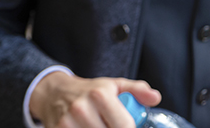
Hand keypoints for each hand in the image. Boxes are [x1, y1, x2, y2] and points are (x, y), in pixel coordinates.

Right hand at [30, 72, 161, 127]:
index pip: (124, 126)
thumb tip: (155, 97)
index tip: (129, 127)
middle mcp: (82, 109)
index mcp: (99, 95)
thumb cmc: (88, 91)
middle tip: (113, 124)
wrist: (54, 93)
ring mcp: (68, 123)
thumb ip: (137, 91)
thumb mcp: (113, 85)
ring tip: (100, 125)